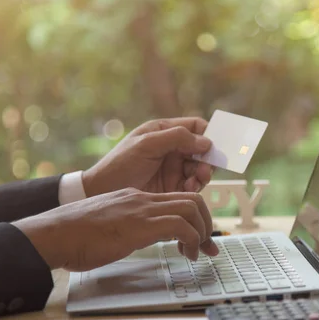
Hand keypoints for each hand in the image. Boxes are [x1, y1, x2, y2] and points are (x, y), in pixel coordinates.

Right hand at [12, 188, 218, 270]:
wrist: (53, 234)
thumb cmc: (73, 235)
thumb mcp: (108, 226)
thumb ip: (127, 226)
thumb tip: (139, 238)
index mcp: (135, 198)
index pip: (176, 199)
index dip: (195, 217)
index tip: (200, 239)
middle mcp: (142, 199)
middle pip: (192, 199)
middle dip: (206, 223)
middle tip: (205, 245)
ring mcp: (141, 209)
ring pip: (191, 207)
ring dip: (201, 232)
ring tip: (196, 253)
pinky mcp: (140, 225)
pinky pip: (180, 225)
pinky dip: (191, 240)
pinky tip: (187, 255)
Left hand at [82, 117, 213, 196]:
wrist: (103, 192)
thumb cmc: (119, 164)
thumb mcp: (146, 145)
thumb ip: (176, 138)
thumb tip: (205, 141)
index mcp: (164, 131)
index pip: (195, 127)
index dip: (208, 133)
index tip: (215, 144)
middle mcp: (171, 148)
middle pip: (202, 149)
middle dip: (207, 158)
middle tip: (205, 168)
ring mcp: (172, 168)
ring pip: (200, 168)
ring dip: (203, 174)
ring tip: (197, 180)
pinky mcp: (172, 187)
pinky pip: (192, 185)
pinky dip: (195, 186)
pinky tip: (189, 188)